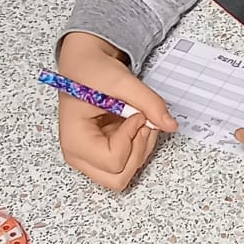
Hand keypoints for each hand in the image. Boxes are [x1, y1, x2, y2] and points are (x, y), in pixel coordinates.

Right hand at [54, 31, 176, 191]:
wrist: (86, 65)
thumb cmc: (93, 71)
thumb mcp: (122, 81)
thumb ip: (149, 102)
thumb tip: (169, 125)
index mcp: (74, 140)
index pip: (113, 160)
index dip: (131, 137)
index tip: (134, 113)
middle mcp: (78, 156)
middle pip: (118, 178)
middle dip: (137, 150)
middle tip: (139, 121)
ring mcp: (89, 159)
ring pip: (124, 175)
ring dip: (140, 148)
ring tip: (136, 119)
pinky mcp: (101, 156)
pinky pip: (127, 165)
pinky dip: (138, 146)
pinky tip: (133, 124)